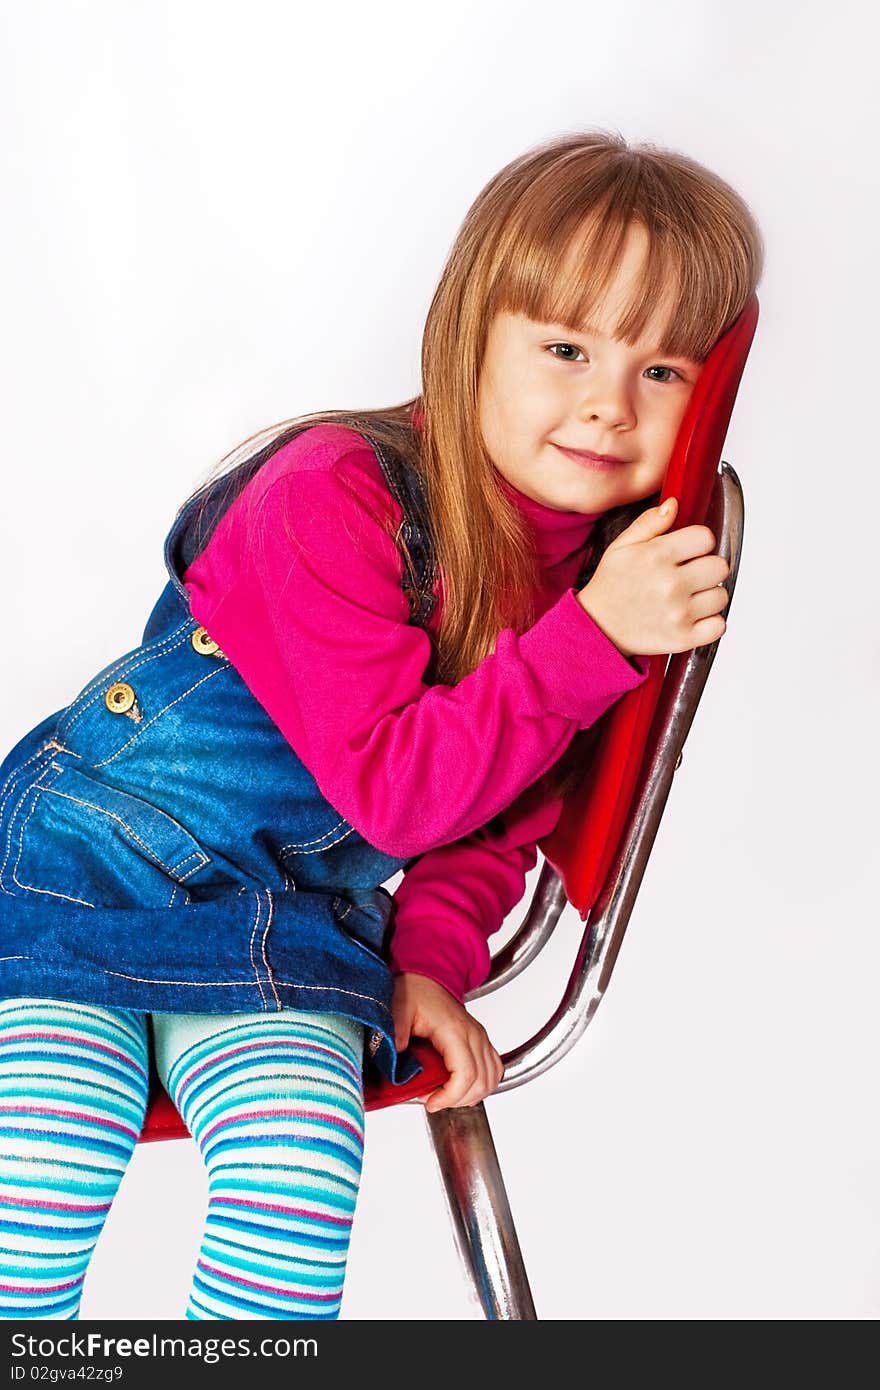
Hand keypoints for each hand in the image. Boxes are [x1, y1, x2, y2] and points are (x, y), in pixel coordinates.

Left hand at [392, 972, 503, 1112]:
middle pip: (481, 1082)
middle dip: (457, 1100)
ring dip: (471, 1095)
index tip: (429, 1103)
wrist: (426, 977)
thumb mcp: (398, 1010)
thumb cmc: (414, 991)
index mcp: (455, 1030)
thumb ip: (396, 1034)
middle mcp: (473, 1035)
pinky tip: (461, 1088)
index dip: (450, 1096)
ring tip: (445, 1096)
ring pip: (491, 1079)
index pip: (466, 1074)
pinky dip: (482, 1085)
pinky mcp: (480, 1041)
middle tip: (432, 1101)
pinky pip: (493, 1069)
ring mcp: (480, 1038)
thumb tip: (395, 1060)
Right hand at [577, 496, 730, 656]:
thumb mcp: (621, 546)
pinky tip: (694, 617)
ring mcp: (679, 613)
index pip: (706, 538)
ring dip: (709, 596)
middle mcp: (671, 584)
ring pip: (721, 596)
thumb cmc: (611, 586)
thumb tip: (674, 505)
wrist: (596, 627)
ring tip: (689, 598)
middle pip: (719, 566)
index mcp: (657, 556)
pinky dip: (711, 623)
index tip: (688, 552)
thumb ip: (649, 523)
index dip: (698, 543)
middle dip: (706, 568)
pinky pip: (719, 625)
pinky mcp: (683, 638)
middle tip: (690, 575)